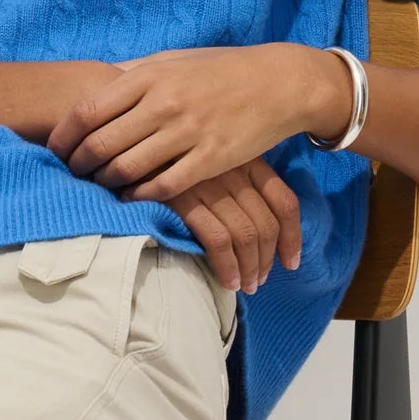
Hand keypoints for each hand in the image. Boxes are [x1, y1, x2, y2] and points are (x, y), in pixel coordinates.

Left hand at [46, 43, 326, 201]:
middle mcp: (165, 103)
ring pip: (126, 169)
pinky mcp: (211, 159)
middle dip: (77, 165)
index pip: (87, 111)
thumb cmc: (218, 70)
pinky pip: (162, 186)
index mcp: (150, 76)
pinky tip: (130, 198)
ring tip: (96, 187)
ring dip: (104, 183)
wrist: (277, 83)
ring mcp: (188, 132)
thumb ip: (132, 74)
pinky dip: (139, 196)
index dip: (62, 136)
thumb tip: (92, 83)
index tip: (53, 150)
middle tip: (70, 175)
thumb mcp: (172, 59)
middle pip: (100, 145)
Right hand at [166, 158, 302, 292]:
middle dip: (266, 259)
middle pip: (266, 223)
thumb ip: (231, 179)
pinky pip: (218, 239)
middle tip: (259, 280)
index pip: (283, 200)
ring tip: (245, 286)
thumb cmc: (167, 151)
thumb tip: (249, 224)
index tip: (290, 261)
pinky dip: (227, 265)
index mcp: (245, 158)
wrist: (126, 134)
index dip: (292, 236)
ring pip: (246, 234)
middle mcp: (233, 169)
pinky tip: (227, 281)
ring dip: (250, 268)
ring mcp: (210, 183)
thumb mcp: (208, 157)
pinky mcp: (185, 198)